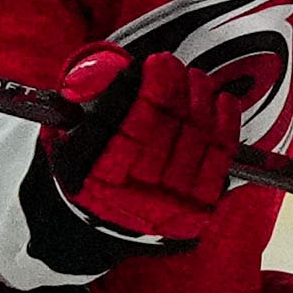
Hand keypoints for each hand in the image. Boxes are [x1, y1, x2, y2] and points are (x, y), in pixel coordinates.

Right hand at [45, 45, 239, 249]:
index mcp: (95, 178)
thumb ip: (79, 104)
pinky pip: (220, 160)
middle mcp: (133, 196)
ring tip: (196, 81)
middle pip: (168, 128)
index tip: (157, 63)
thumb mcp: (67, 140)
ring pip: (196, 139)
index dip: (151, 89)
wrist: (100, 229)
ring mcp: (168, 206)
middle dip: (177, 88)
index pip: (132, 124)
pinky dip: (225, 126)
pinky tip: (222, 102)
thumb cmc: (88, 173)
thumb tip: (99, 77)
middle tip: (177, 67)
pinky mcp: (197, 211)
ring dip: (201, 100)